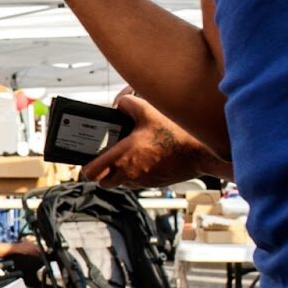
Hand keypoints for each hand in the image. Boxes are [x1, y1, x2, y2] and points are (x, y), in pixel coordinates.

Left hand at [83, 92, 230, 189]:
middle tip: (105, 160)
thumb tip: (119, 104)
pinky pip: (137, 183)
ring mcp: (141, 180)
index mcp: (122, 157)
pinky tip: (144, 160)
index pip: (92, 172)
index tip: (87, 162)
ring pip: (120, 184)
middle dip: (101, 173)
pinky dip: (136, 175)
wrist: (200, 153)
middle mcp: (128, 173)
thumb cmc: (174, 134)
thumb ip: (128, 104)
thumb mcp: (149, 112)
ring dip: (119, 175)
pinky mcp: (154, 184)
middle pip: (103, 182)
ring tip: (126, 158)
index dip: (87, 168)